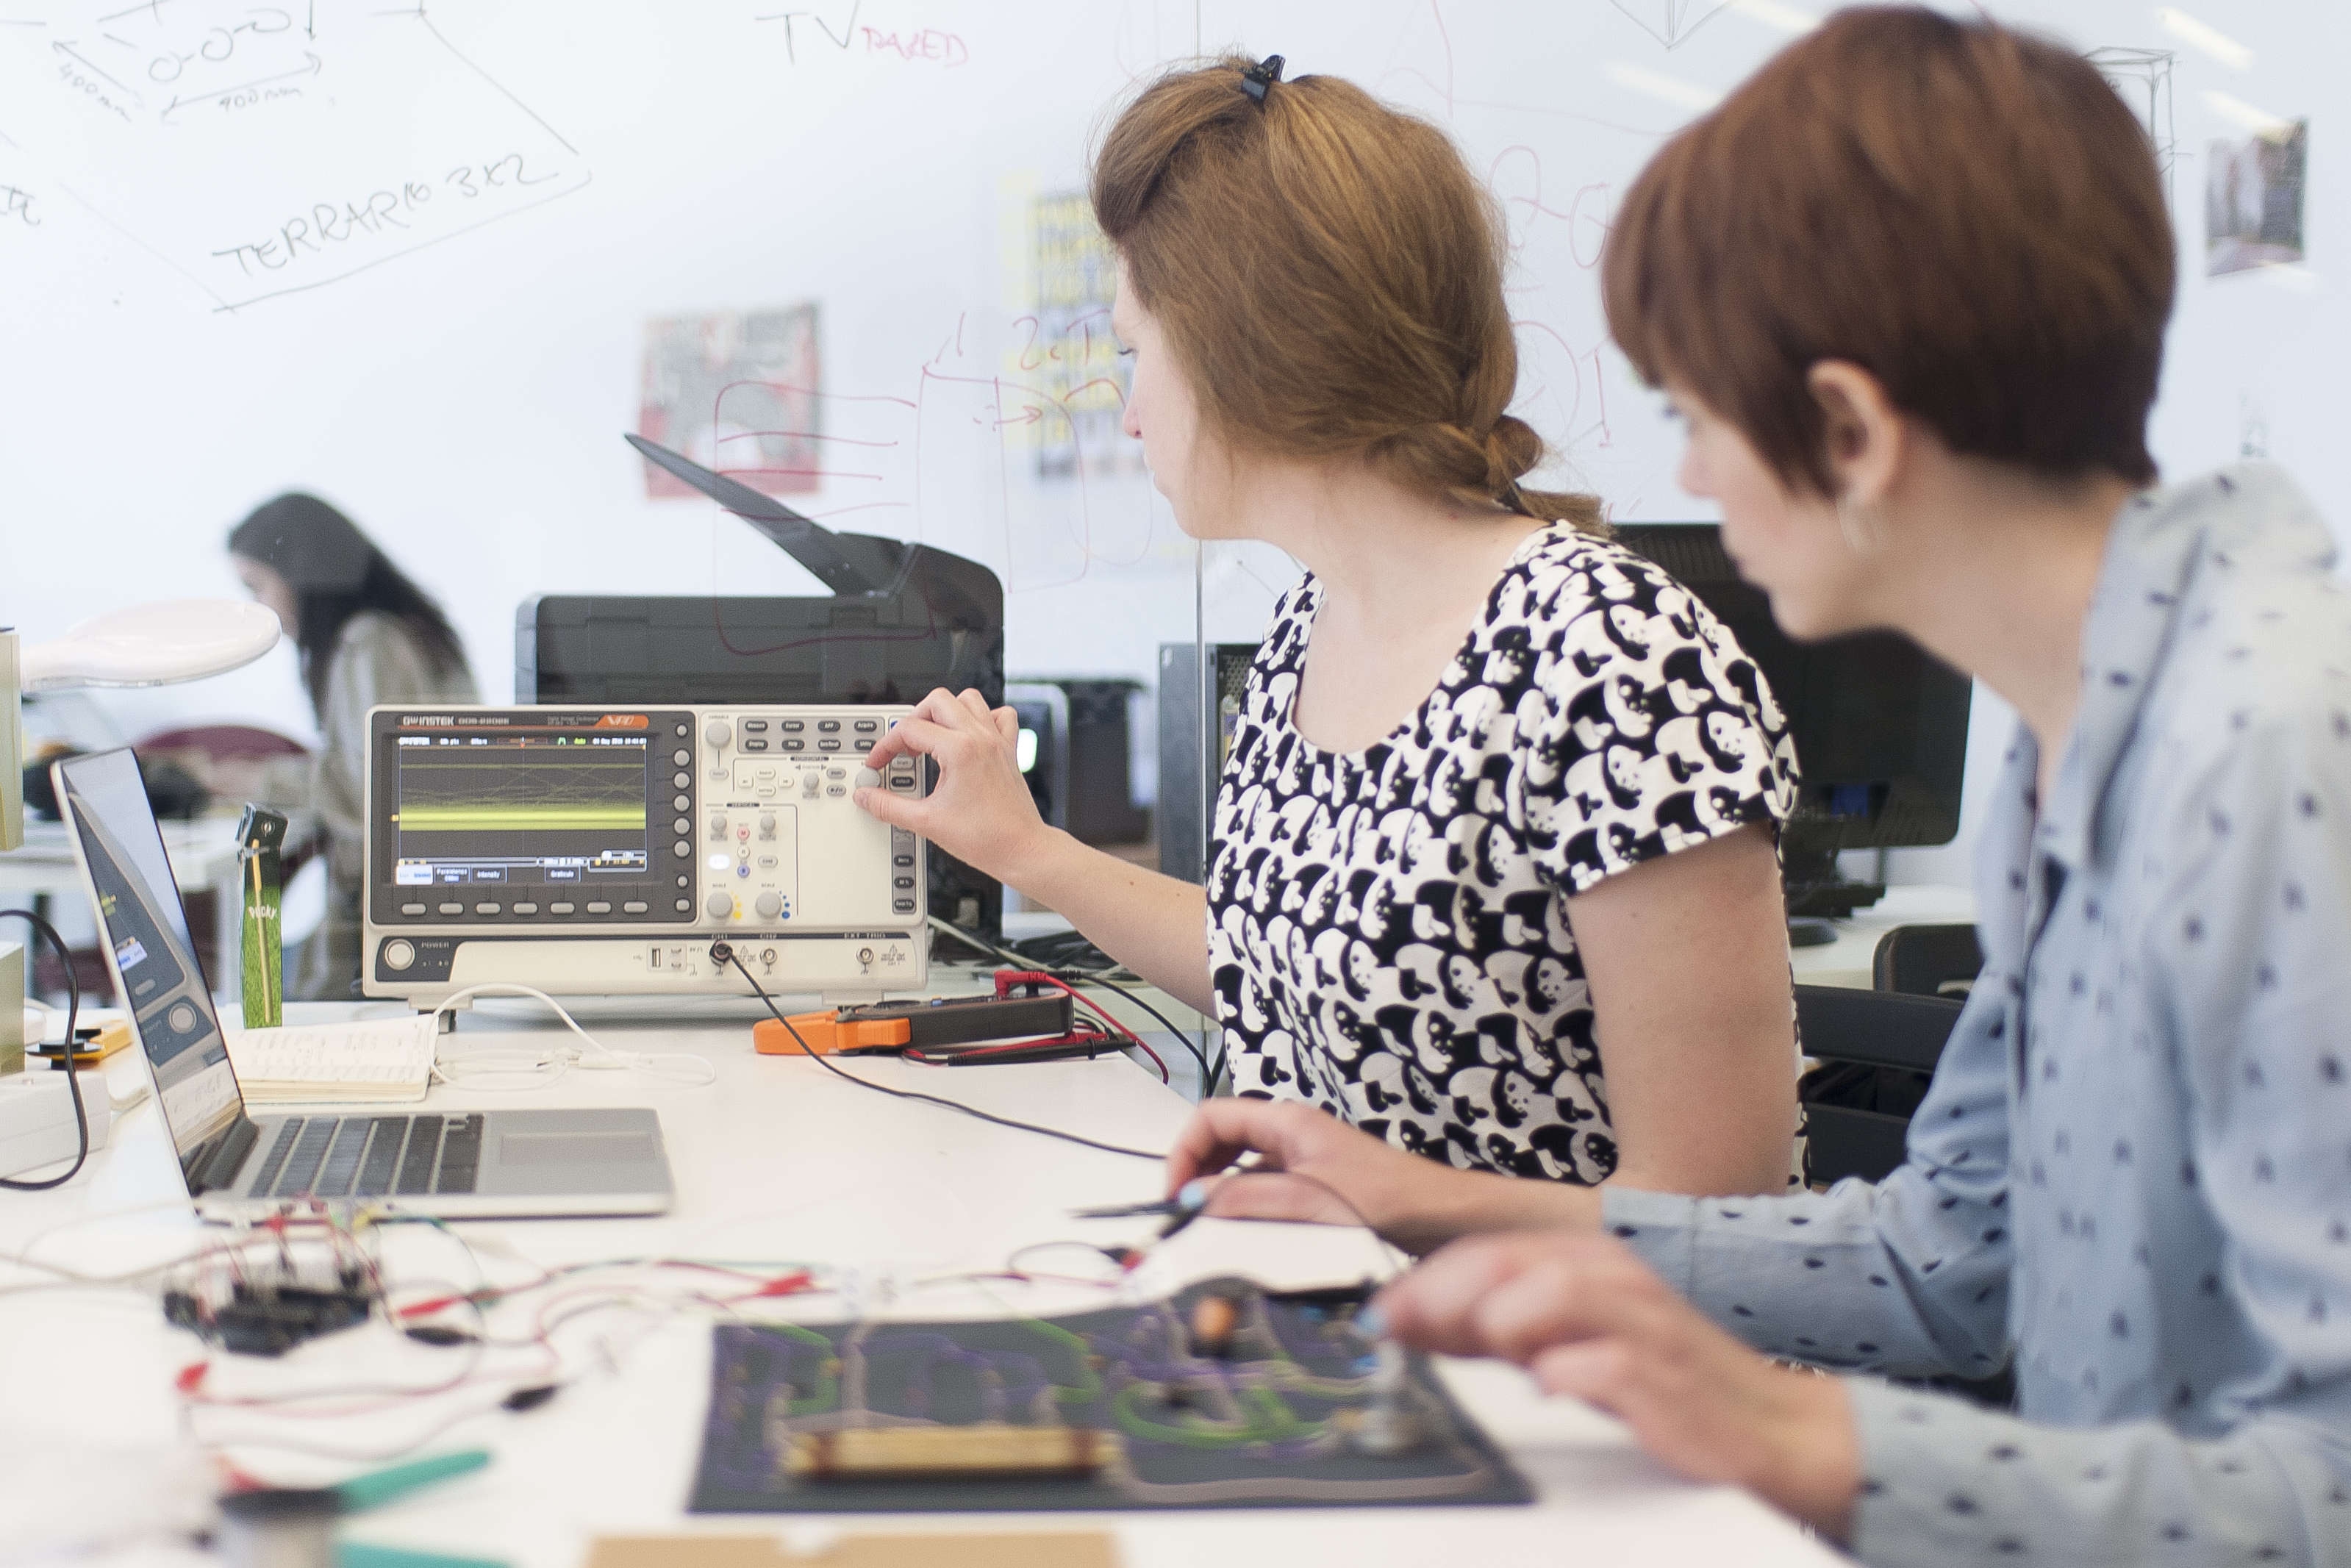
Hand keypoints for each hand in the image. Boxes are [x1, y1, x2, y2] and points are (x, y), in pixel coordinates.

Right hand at [855, 688, 1054, 881]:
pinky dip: (983, 718)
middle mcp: (980, 738)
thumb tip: (866, 796)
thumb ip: (889, 806)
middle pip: (937, 700)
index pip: (909, 729)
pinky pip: (1000, 716)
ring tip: (931, 737)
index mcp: (960, 750)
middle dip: (912, 720)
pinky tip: (968, 737)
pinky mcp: (1008, 751)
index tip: (878, 765)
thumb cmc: (986, 838)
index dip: (885, 746)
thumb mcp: (926, 822)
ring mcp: (997, 741)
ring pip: (969, 700)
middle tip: (903, 748)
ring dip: (944, 713)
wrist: (1022, 850)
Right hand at [1167, 1098, 1593, 1254]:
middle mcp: (1294, 1140)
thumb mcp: (1310, 1201)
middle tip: (1186, 1219)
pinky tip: (1253, 1250)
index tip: (1177, 1195)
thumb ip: (1248, 1200)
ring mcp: (1306, 1169)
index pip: (1212, 1119)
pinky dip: (1252, 1224)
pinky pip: (1269, 1205)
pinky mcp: (1319, 1200)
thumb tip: (1194, 1203)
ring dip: (1226, 1206)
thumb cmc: (1396, 1203)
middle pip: (1222, 1147)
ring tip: (1216, 1240)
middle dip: (1198, 1179)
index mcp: (1288, 1122)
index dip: (1184, 1153)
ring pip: (1244, 1180)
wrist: (1452, 1225)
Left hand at [1375, 1231, 1860, 1537]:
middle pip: (1507, 1262)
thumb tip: (1409, 1320)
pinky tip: (1546, 1388)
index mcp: (1586, 1261)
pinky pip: (1602, 1362)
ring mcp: (1641, 1322)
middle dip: (1442, 1294)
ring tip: (1478, 1352)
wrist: (1772, 1430)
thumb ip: (1493, 1330)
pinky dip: (1562, 1373)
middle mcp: (1612, 1277)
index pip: (1487, 1251)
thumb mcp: (1567, 1345)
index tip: (1382, 1316)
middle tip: (1401, 1329)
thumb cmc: (1663, 1384)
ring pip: (1552, 1289)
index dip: (1425, 1281)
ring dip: (1500, 1321)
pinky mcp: (1664, 1375)